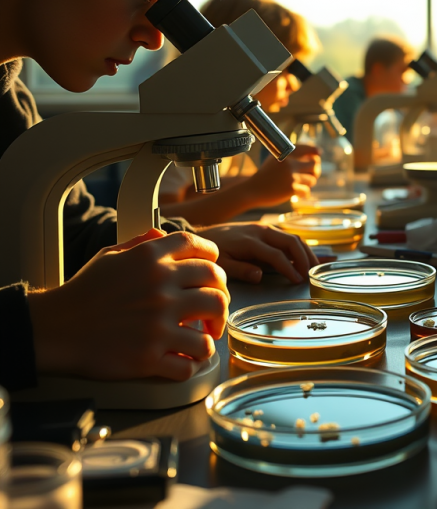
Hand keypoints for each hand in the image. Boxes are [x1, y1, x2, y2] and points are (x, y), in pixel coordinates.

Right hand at [28, 229, 228, 381]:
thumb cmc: (82, 293)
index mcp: (151, 258)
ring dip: (214, 330)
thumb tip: (163, 235)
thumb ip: (141, 244)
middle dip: (221, 295)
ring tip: (206, 335)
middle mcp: (160, 286)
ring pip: (213, 320)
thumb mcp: (110, 256)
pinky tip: (188, 359)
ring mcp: (158, 321)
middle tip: (214, 308)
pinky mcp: (150, 355)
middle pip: (216, 284)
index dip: (213, 257)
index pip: (201, 247)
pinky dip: (194, 362)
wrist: (54, 329)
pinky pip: (191, 361)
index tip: (212, 271)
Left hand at [200, 222, 318, 283]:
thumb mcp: (221, 264)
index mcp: (250, 241)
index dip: (289, 268)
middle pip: (291, 242)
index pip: (276, 255)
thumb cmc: (213, 253)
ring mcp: (265, 228)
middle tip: (312, 275)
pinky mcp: (267, 229)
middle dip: (305, 258)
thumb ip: (240, 270)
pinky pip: (288, 236)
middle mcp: (261, 231)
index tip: (298, 280)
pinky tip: (308, 255)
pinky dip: (300, 246)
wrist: (204, 234)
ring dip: (306, 251)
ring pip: (293, 237)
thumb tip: (260, 276)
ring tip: (315, 267)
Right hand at [245, 144, 319, 207]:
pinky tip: (298, 194)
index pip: (306, 148)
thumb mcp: (275, 159)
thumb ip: (291, 155)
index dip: (314, 150)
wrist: (253, 189)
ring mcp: (291, 176)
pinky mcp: (292, 188)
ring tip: (300, 185)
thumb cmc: (265, 175)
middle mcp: (290, 163)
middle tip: (312, 174)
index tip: (318, 153)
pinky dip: (304, 193)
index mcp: (285, 154)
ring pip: (312, 179)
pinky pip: (306, 190)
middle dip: (315, 170)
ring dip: (308, 183)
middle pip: (314, 164)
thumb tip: (314, 154)